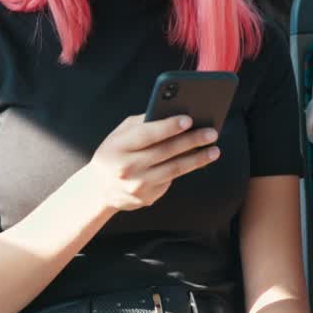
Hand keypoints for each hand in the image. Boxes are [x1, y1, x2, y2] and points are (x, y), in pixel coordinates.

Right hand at [82, 114, 220, 211]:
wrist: (98, 190)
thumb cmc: (114, 153)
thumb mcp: (119, 135)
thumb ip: (142, 123)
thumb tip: (173, 113)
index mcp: (118, 147)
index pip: (147, 135)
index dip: (169, 127)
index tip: (189, 119)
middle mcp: (127, 168)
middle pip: (165, 152)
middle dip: (192, 141)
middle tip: (211, 133)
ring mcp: (137, 186)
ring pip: (174, 169)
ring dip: (198, 159)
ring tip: (214, 150)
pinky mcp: (147, 198)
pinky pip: (170, 180)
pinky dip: (184, 169)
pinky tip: (198, 160)